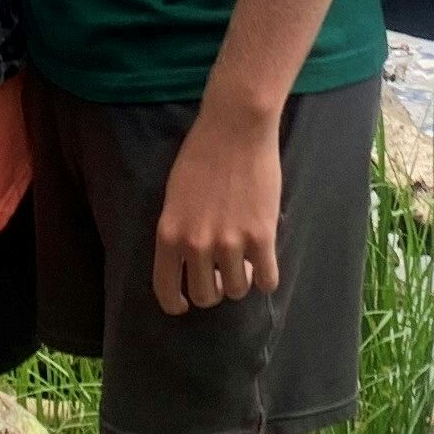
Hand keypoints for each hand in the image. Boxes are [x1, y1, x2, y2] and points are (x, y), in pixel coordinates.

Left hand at [153, 94, 284, 317]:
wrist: (235, 128)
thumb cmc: (202, 155)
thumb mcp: (175, 197)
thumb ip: (180, 232)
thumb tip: (192, 262)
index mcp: (169, 234)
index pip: (167, 290)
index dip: (176, 304)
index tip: (184, 304)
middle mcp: (197, 245)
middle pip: (206, 295)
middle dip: (214, 290)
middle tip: (221, 274)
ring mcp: (230, 243)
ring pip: (237, 290)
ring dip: (241, 281)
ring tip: (244, 262)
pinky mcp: (261, 237)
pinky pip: (266, 280)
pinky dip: (266, 277)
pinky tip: (265, 264)